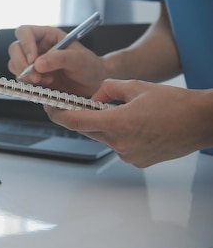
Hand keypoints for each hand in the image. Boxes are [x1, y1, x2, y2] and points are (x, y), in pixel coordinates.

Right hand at [8, 25, 106, 96]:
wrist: (92, 83)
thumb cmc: (89, 65)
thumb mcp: (79, 59)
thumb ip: (60, 59)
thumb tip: (37, 64)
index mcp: (46, 35)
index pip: (25, 32)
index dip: (25, 44)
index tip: (33, 60)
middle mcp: (36, 47)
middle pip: (15, 49)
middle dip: (21, 64)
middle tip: (36, 78)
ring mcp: (32, 62)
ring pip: (14, 65)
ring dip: (26, 76)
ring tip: (48, 81)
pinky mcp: (32, 77)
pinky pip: (21, 79)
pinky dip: (30, 85)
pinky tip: (47, 85)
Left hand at [46, 79, 212, 167]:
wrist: (202, 122)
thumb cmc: (174, 103)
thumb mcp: (135, 86)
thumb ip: (107, 89)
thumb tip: (93, 97)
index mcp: (118, 123)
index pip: (76, 122)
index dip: (58, 114)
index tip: (49, 107)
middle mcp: (121, 144)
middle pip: (87, 130)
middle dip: (79, 117)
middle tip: (72, 104)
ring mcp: (129, 155)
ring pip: (102, 137)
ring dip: (101, 124)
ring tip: (114, 109)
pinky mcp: (137, 161)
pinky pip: (117, 145)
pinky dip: (116, 133)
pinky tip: (131, 123)